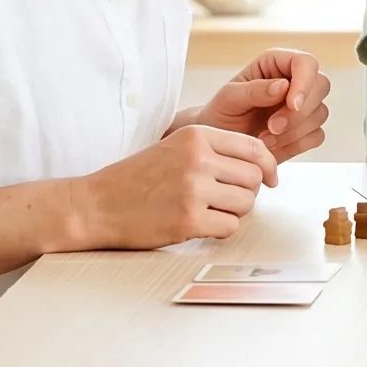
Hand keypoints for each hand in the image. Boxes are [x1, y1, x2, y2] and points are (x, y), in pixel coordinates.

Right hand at [75, 124, 275, 248]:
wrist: (96, 205)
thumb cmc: (136, 179)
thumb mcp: (174, 148)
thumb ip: (214, 152)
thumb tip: (262, 168)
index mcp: (196, 135)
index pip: (254, 148)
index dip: (268, 166)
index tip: (270, 180)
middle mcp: (198, 158)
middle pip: (254, 178)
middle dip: (246, 192)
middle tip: (224, 201)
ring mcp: (193, 190)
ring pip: (246, 203)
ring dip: (232, 212)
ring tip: (205, 212)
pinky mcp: (188, 220)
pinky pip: (229, 227)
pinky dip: (219, 230)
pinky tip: (197, 225)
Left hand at [177, 48, 329, 163]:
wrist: (220, 145)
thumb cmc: (220, 115)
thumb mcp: (228, 99)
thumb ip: (254, 90)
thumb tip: (283, 86)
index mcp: (275, 64)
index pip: (306, 62)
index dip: (305, 82)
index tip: (292, 104)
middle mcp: (294, 81)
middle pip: (321, 86)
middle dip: (298, 112)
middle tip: (272, 127)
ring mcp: (303, 107)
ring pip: (320, 113)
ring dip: (294, 131)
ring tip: (264, 139)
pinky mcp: (305, 130)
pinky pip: (317, 136)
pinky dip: (296, 144)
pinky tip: (274, 147)